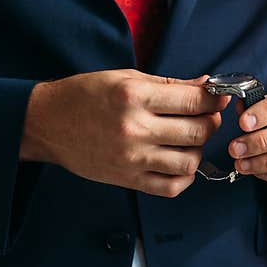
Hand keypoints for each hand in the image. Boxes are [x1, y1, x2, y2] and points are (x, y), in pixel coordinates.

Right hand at [21, 70, 229, 196]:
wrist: (48, 123)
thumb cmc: (85, 95)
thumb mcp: (126, 78)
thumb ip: (169, 84)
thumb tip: (207, 85)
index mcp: (134, 97)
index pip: (193, 101)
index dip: (214, 99)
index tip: (219, 97)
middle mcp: (134, 129)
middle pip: (197, 131)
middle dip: (210, 122)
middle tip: (206, 116)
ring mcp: (131, 158)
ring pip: (189, 161)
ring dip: (198, 149)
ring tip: (190, 139)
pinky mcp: (127, 180)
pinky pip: (170, 187)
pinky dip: (184, 177)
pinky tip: (180, 162)